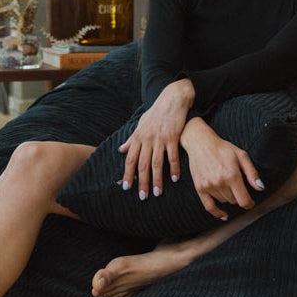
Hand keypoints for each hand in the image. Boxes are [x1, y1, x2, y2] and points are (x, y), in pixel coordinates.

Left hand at [119, 79, 193, 198]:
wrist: (172, 99)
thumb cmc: (156, 112)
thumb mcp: (141, 123)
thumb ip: (132, 138)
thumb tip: (121, 150)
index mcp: (138, 137)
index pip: (130, 159)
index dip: (128, 174)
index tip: (127, 187)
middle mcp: (147, 139)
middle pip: (143, 165)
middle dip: (142, 182)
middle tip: (142, 197)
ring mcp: (160, 139)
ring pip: (157, 163)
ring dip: (157, 180)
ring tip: (158, 193)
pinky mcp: (173, 137)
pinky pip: (173, 156)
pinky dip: (174, 168)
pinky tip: (174, 179)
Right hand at [180, 117, 264, 220]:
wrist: (201, 143)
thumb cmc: (223, 148)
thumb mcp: (241, 156)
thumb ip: (252, 173)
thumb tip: (260, 188)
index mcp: (232, 175)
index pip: (244, 200)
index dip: (250, 203)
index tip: (251, 202)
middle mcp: (220, 183)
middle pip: (234, 201)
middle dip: (238, 196)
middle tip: (237, 185)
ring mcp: (209, 186)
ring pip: (224, 201)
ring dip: (228, 196)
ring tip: (226, 183)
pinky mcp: (200, 188)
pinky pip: (209, 207)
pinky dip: (217, 213)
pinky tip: (224, 215)